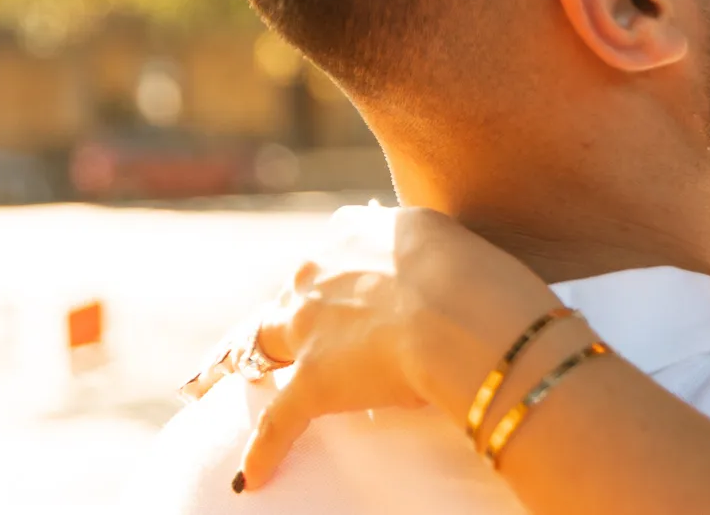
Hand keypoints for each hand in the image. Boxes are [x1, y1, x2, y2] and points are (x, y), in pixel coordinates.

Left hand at [186, 205, 561, 490]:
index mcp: (355, 234)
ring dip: (253, 365)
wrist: (462, 311)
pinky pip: (278, 422)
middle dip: (290, 317)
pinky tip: (253, 475)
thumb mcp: (447, 237)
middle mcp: (321, 272)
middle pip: (291, 296)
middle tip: (286, 339)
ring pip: (265, 346)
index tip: (339, 290)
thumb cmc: (475, 272)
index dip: (334, 277)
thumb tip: (430, 270)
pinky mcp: (313, 383)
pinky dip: (264, 450)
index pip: (332, 253)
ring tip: (234, 386)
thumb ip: (424, 251)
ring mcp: (311, 329)